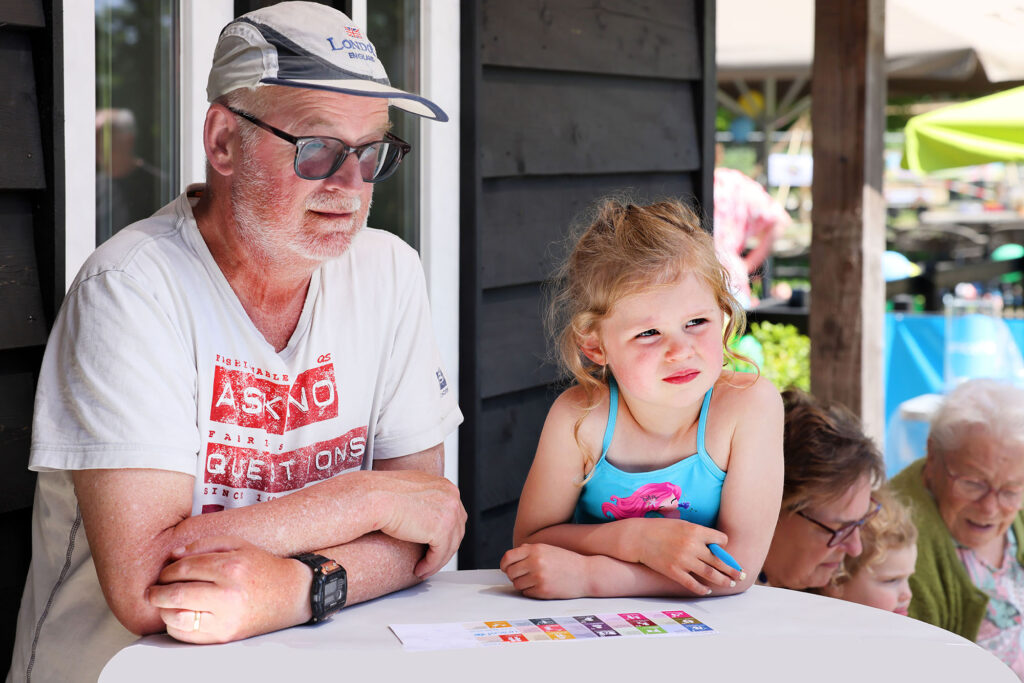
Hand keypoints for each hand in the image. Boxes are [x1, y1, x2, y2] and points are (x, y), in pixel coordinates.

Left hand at [147, 536, 309, 643]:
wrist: (291, 594)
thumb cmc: (262, 567)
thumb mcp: (238, 544)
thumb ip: (203, 544)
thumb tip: (172, 555)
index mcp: (231, 567)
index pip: (184, 569)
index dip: (167, 571)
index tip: (164, 573)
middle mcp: (228, 594)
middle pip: (175, 595)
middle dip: (156, 592)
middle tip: (152, 591)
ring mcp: (227, 618)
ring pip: (177, 618)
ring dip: (163, 610)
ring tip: (164, 604)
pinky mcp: (226, 636)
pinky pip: (187, 635)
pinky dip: (175, 626)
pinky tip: (179, 616)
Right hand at [373, 470, 466, 578]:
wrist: (373, 498)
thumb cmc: (381, 493)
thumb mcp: (410, 490)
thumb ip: (423, 499)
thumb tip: (423, 515)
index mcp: (445, 486)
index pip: (454, 514)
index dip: (445, 533)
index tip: (435, 545)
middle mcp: (451, 496)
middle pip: (456, 530)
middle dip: (444, 548)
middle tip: (430, 560)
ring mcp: (449, 512)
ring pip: (449, 545)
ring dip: (436, 560)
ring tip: (423, 569)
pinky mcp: (442, 530)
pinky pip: (439, 555)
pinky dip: (430, 565)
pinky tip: (419, 570)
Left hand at [500, 543, 589, 598]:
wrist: (586, 573)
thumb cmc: (567, 561)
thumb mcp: (548, 548)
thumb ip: (529, 550)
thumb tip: (510, 557)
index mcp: (535, 549)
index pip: (508, 558)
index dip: (505, 565)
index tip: (506, 568)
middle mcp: (535, 562)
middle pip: (511, 573)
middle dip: (514, 575)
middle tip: (523, 576)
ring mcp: (539, 577)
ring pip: (517, 584)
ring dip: (522, 584)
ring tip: (534, 580)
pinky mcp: (543, 591)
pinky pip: (526, 593)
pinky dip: (530, 591)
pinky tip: (541, 586)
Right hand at [633, 518, 740, 592]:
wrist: (638, 537)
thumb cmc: (661, 529)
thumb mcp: (682, 525)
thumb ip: (699, 534)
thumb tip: (717, 546)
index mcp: (695, 531)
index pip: (721, 540)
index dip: (723, 544)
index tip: (722, 549)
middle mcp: (692, 546)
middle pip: (719, 560)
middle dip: (732, 569)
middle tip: (741, 575)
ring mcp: (683, 560)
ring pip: (710, 574)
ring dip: (723, 580)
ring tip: (730, 583)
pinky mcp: (674, 572)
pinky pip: (693, 584)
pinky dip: (702, 589)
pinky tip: (708, 590)